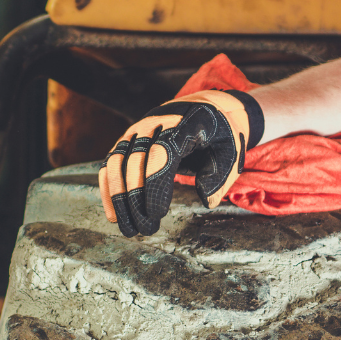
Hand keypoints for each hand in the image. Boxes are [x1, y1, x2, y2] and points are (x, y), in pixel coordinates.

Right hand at [99, 89, 263, 236]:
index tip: (157, 214)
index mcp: (186, 123)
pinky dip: (109, 190)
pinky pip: (111, 164)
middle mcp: (156, 122)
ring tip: (129, 228)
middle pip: (137, 161)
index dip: (156, 184)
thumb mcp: (230, 153)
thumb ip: (220, 176)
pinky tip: (114, 215)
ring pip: (118, 163)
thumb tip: (206, 201)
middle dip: (137, 199)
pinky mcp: (127, 140)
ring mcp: (138, 130)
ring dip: (119, 198)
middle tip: (145, 229)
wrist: (207, 109)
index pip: (163, 153)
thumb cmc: (220, 137)